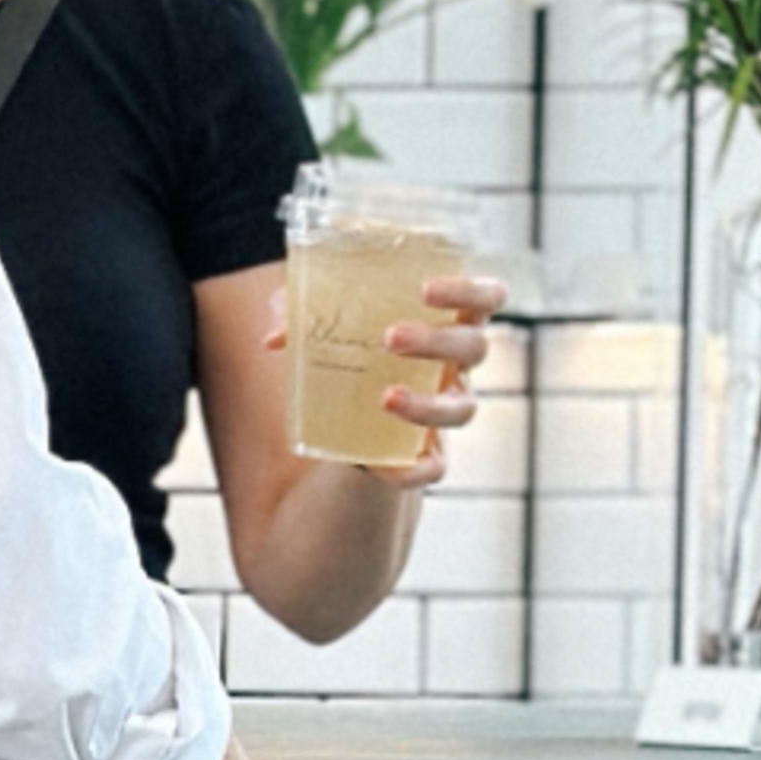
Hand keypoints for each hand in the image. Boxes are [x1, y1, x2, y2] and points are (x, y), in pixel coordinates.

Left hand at [263, 269, 507, 485]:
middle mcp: (458, 365)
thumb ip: (305, 320)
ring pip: (464, 409)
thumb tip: (274, 337)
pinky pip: (436, 467)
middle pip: (474, 347)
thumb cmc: (355, 352)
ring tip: (385, 397)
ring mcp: (449, 408)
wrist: (353, 418)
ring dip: (428, 403)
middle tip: (390, 337)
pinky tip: (384, 468)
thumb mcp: (333, 326)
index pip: (486, 297)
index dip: (469, 289)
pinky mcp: (431, 452)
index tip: (426, 289)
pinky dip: (414, 471)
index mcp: (448, 322)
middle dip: (437, 340)